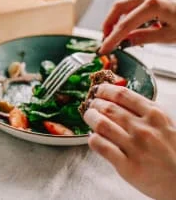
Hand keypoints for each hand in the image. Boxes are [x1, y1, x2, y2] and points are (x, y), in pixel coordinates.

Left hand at [84, 84, 175, 199]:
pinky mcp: (127, 166)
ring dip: (90, 118)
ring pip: (101, 124)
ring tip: (89, 117)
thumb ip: (144, 112)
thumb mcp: (166, 125)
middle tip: (91, 105)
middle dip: (95, 104)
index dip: (105, 90)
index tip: (98, 90)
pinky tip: (94, 137)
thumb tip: (116, 98)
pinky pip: (100, 145)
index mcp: (155, 115)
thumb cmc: (173, 153)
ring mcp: (135, 147)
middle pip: (108, 108)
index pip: (122, 94)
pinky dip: (92, 138)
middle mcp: (144, 129)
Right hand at [99, 0, 175, 53]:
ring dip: (118, 20)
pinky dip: (129, 16)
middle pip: (119, 7)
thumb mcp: (171, 35)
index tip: (104, 48)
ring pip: (126, 5)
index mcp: (154, 5)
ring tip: (119, 36)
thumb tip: (126, 41)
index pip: (125, 24)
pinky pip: (136, 5)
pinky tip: (134, 29)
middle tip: (106, 38)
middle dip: (108, 23)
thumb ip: (145, 37)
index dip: (112, 38)